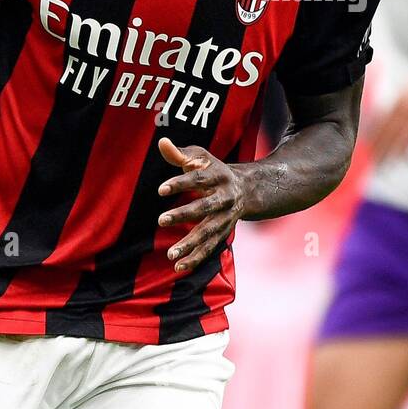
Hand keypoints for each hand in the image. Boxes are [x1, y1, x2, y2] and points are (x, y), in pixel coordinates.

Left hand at [157, 138, 250, 273]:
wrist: (247, 189)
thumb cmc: (214, 170)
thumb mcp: (201, 158)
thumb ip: (179, 153)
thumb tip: (161, 142)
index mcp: (219, 176)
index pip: (198, 179)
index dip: (180, 183)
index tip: (160, 190)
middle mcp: (226, 198)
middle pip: (205, 207)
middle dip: (184, 214)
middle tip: (162, 220)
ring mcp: (226, 217)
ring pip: (209, 232)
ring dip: (190, 244)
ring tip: (170, 254)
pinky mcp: (224, 232)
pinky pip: (210, 248)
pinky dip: (196, 258)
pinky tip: (179, 266)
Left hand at [368, 66, 407, 162]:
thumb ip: (400, 104)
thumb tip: (388, 117)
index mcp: (399, 100)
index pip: (381, 120)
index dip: (373, 134)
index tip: (367, 143)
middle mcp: (405, 108)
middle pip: (387, 132)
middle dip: (379, 146)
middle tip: (371, 158)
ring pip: (399, 139)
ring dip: (390, 153)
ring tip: (384, 164)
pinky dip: (407, 150)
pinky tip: (403, 158)